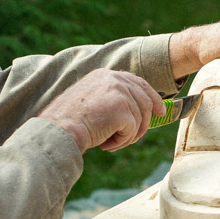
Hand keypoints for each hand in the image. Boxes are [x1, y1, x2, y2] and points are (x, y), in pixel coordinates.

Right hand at [39, 69, 164, 151]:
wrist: (59, 130)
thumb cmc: (69, 122)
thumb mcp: (90, 102)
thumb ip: (111, 100)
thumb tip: (136, 112)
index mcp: (105, 75)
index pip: (137, 82)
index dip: (152, 97)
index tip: (160, 111)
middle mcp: (114, 79)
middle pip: (145, 101)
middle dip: (143, 123)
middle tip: (132, 139)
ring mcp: (119, 92)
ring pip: (139, 119)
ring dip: (127, 136)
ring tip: (108, 142)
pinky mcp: (122, 109)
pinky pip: (132, 130)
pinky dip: (121, 142)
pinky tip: (105, 144)